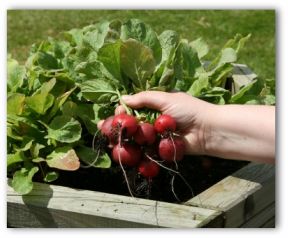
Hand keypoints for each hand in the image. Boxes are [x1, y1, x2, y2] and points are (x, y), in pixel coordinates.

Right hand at [98, 91, 214, 154]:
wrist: (208, 130)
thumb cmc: (189, 110)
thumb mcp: (166, 98)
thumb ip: (145, 98)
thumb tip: (123, 98)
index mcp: (154, 108)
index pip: (133, 109)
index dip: (123, 112)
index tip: (116, 114)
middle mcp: (153, 122)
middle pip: (132, 125)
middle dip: (119, 128)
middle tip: (104, 130)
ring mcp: (156, 137)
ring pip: (136, 139)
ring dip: (123, 141)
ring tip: (110, 143)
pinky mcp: (160, 149)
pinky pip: (145, 150)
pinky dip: (135, 152)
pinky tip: (122, 152)